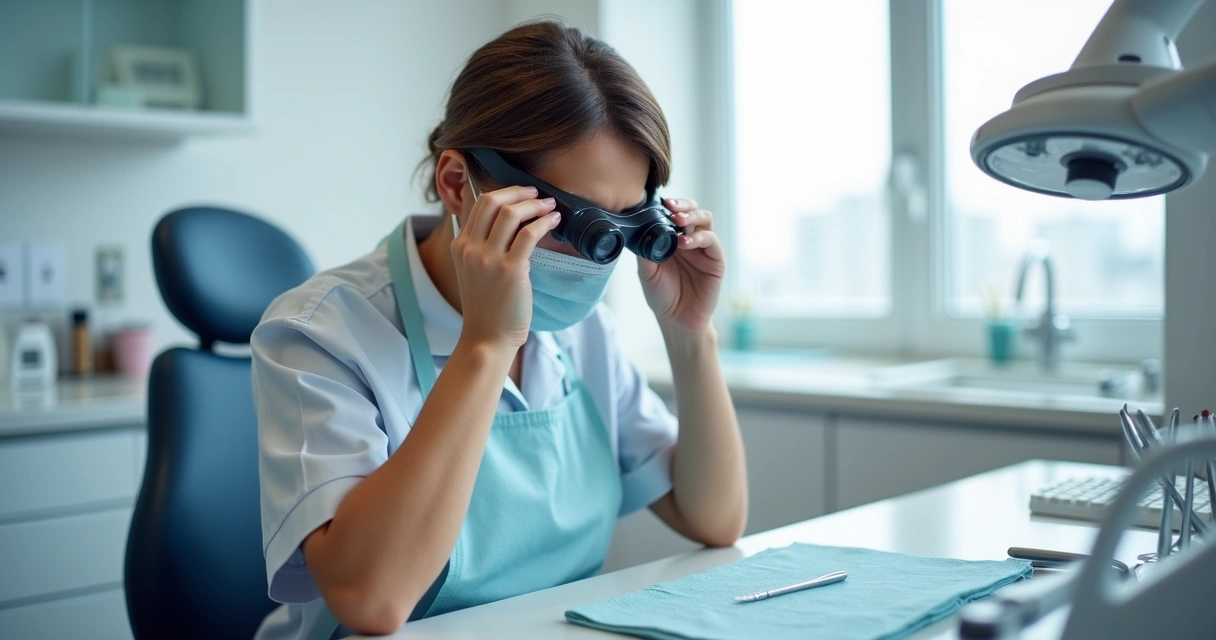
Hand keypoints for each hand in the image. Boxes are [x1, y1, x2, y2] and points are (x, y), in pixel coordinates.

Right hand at [451, 185, 560, 349]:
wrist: (487, 337)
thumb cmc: (486, 306)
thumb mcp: (473, 270)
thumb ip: (481, 246)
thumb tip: (507, 221)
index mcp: (460, 246)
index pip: (480, 205)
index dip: (505, 193)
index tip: (522, 193)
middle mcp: (470, 249)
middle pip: (493, 202)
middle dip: (518, 192)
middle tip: (536, 193)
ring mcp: (489, 260)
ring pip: (512, 214)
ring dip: (535, 204)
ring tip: (549, 206)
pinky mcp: (511, 271)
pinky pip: (529, 234)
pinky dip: (544, 222)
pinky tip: (554, 221)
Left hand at [638, 198, 724, 334]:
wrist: (676, 320)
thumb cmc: (662, 296)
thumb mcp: (647, 271)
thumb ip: (645, 250)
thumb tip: (639, 229)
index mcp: (673, 239)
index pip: (676, 213)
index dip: (670, 205)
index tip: (659, 202)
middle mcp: (690, 240)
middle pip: (694, 210)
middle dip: (683, 205)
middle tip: (670, 207)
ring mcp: (704, 249)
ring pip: (705, 220)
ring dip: (692, 216)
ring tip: (677, 221)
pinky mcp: (716, 261)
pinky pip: (711, 241)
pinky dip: (698, 238)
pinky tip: (684, 243)